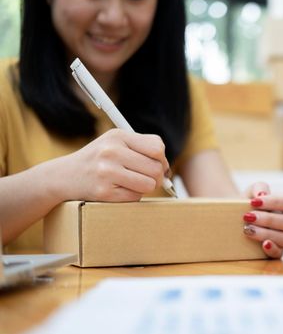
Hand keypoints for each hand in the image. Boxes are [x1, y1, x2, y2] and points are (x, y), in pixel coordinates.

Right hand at [54, 129, 168, 201]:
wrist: (63, 176)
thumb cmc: (97, 160)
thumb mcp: (115, 143)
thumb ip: (142, 149)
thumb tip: (167, 168)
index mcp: (117, 136)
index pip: (157, 147)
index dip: (162, 159)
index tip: (156, 164)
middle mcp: (111, 152)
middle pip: (156, 168)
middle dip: (157, 176)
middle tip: (147, 177)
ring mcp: (106, 172)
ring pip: (149, 184)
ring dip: (146, 187)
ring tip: (133, 183)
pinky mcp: (103, 192)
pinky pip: (135, 197)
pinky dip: (132, 196)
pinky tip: (119, 190)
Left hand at [242, 182, 282, 257]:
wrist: (237, 218)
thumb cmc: (249, 204)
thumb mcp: (252, 192)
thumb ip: (259, 188)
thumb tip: (262, 194)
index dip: (274, 202)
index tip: (254, 202)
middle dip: (268, 219)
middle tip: (247, 217)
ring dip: (266, 233)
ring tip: (247, 229)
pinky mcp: (277, 251)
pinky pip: (280, 253)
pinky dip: (272, 249)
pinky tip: (263, 244)